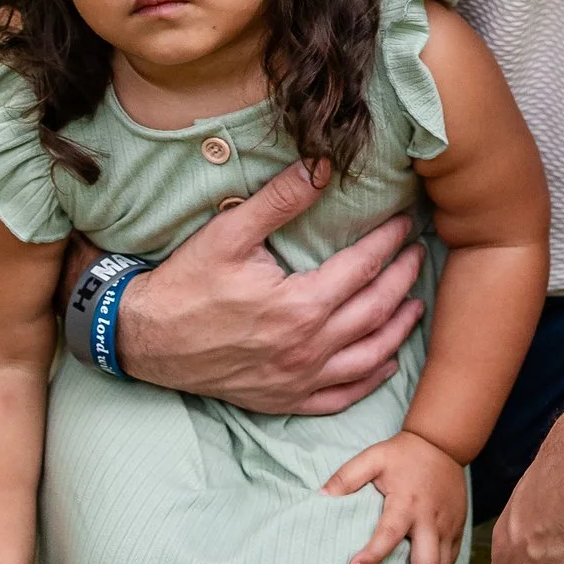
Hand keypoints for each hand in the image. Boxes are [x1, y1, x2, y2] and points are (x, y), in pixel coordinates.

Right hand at [64, 160, 426, 412]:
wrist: (145, 340)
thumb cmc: (185, 284)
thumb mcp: (229, 232)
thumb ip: (281, 199)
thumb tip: (323, 164)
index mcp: (300, 305)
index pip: (364, 267)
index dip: (390, 241)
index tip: (405, 222)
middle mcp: (308, 347)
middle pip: (376, 310)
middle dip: (404, 278)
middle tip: (419, 253)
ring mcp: (298, 379)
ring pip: (369, 356)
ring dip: (399, 329)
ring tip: (416, 303)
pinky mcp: (284, 400)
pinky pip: (341, 396)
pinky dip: (371, 379)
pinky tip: (385, 361)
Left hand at [324, 429, 468, 563]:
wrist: (442, 443)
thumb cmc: (404, 453)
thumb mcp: (374, 458)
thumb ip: (347, 477)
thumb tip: (321, 496)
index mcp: (406, 502)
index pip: (389, 534)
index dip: (373, 554)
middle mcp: (429, 518)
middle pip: (427, 561)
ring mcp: (447, 525)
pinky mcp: (458, 528)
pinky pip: (451, 557)